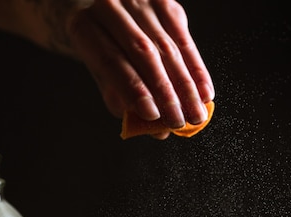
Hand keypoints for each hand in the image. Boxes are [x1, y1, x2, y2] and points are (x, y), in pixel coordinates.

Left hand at [66, 0, 214, 137]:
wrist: (108, 16)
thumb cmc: (103, 52)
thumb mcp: (103, 78)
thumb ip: (124, 102)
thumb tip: (157, 130)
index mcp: (85, 27)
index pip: (111, 61)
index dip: (134, 89)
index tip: (153, 115)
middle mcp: (110, 6)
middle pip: (143, 53)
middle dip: (165, 91)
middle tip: (178, 121)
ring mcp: (139, 0)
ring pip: (168, 48)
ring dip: (186, 86)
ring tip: (196, 115)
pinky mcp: (164, 2)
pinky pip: (185, 41)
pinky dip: (197, 70)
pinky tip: (205, 93)